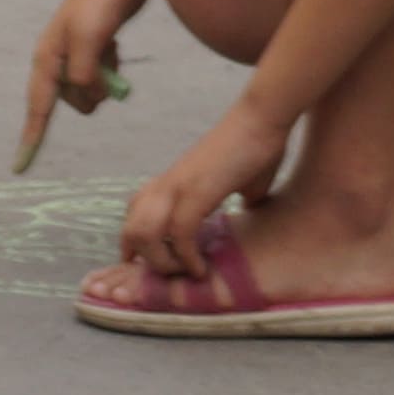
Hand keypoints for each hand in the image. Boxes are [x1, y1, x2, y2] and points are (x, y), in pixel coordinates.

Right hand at [17, 0, 166, 163]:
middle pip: (68, 98)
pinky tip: (116, 48)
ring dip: (102, 82)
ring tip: (115, 57)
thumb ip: (83, 71)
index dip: (30, 137)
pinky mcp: (94, 41)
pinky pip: (100, 70)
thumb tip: (83, 96)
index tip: (19, 168)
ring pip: (86, 86)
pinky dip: (110, 67)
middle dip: (89, 94)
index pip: (38, 105)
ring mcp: (75, 47)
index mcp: (48, 55)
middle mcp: (55, 53)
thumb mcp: (91, 37)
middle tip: (111, 80)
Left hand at [120, 102, 289, 280]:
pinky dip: (187, 258)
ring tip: (185, 272)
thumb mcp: (243, 182)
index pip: (133, 215)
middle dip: (144, 261)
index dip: (135, 244)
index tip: (148, 267)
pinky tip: (201, 268)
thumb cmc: (257, 146)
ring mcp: (178, 187)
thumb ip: (238, 198)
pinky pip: (180, 235)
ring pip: (144, 234)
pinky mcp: (196, 192)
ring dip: (162, 263)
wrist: (263, 118)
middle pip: (130, 230)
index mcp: (172, 181)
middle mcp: (166, 185)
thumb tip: (249, 209)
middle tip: (170, 276)